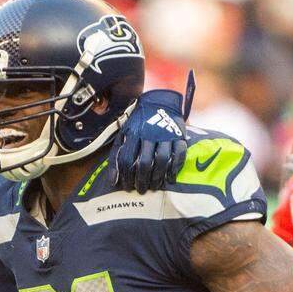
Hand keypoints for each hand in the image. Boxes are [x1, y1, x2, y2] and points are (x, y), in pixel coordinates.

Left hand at [109, 71, 194, 193]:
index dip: (126, 176)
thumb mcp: (123, 134)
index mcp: (133, 134)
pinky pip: (179, 154)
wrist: (160, 101)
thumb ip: (116, 156)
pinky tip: (170, 178)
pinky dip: (175, 168)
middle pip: (144, 162)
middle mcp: (149, 134)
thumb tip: (112, 181)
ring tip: (154, 186)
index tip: (127, 187)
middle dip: (142, 180)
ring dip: (157, 177)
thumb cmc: (139, 123)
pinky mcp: (179, 136)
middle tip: (141, 190)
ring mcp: (166, 135)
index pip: (127, 159)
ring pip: (162, 160)